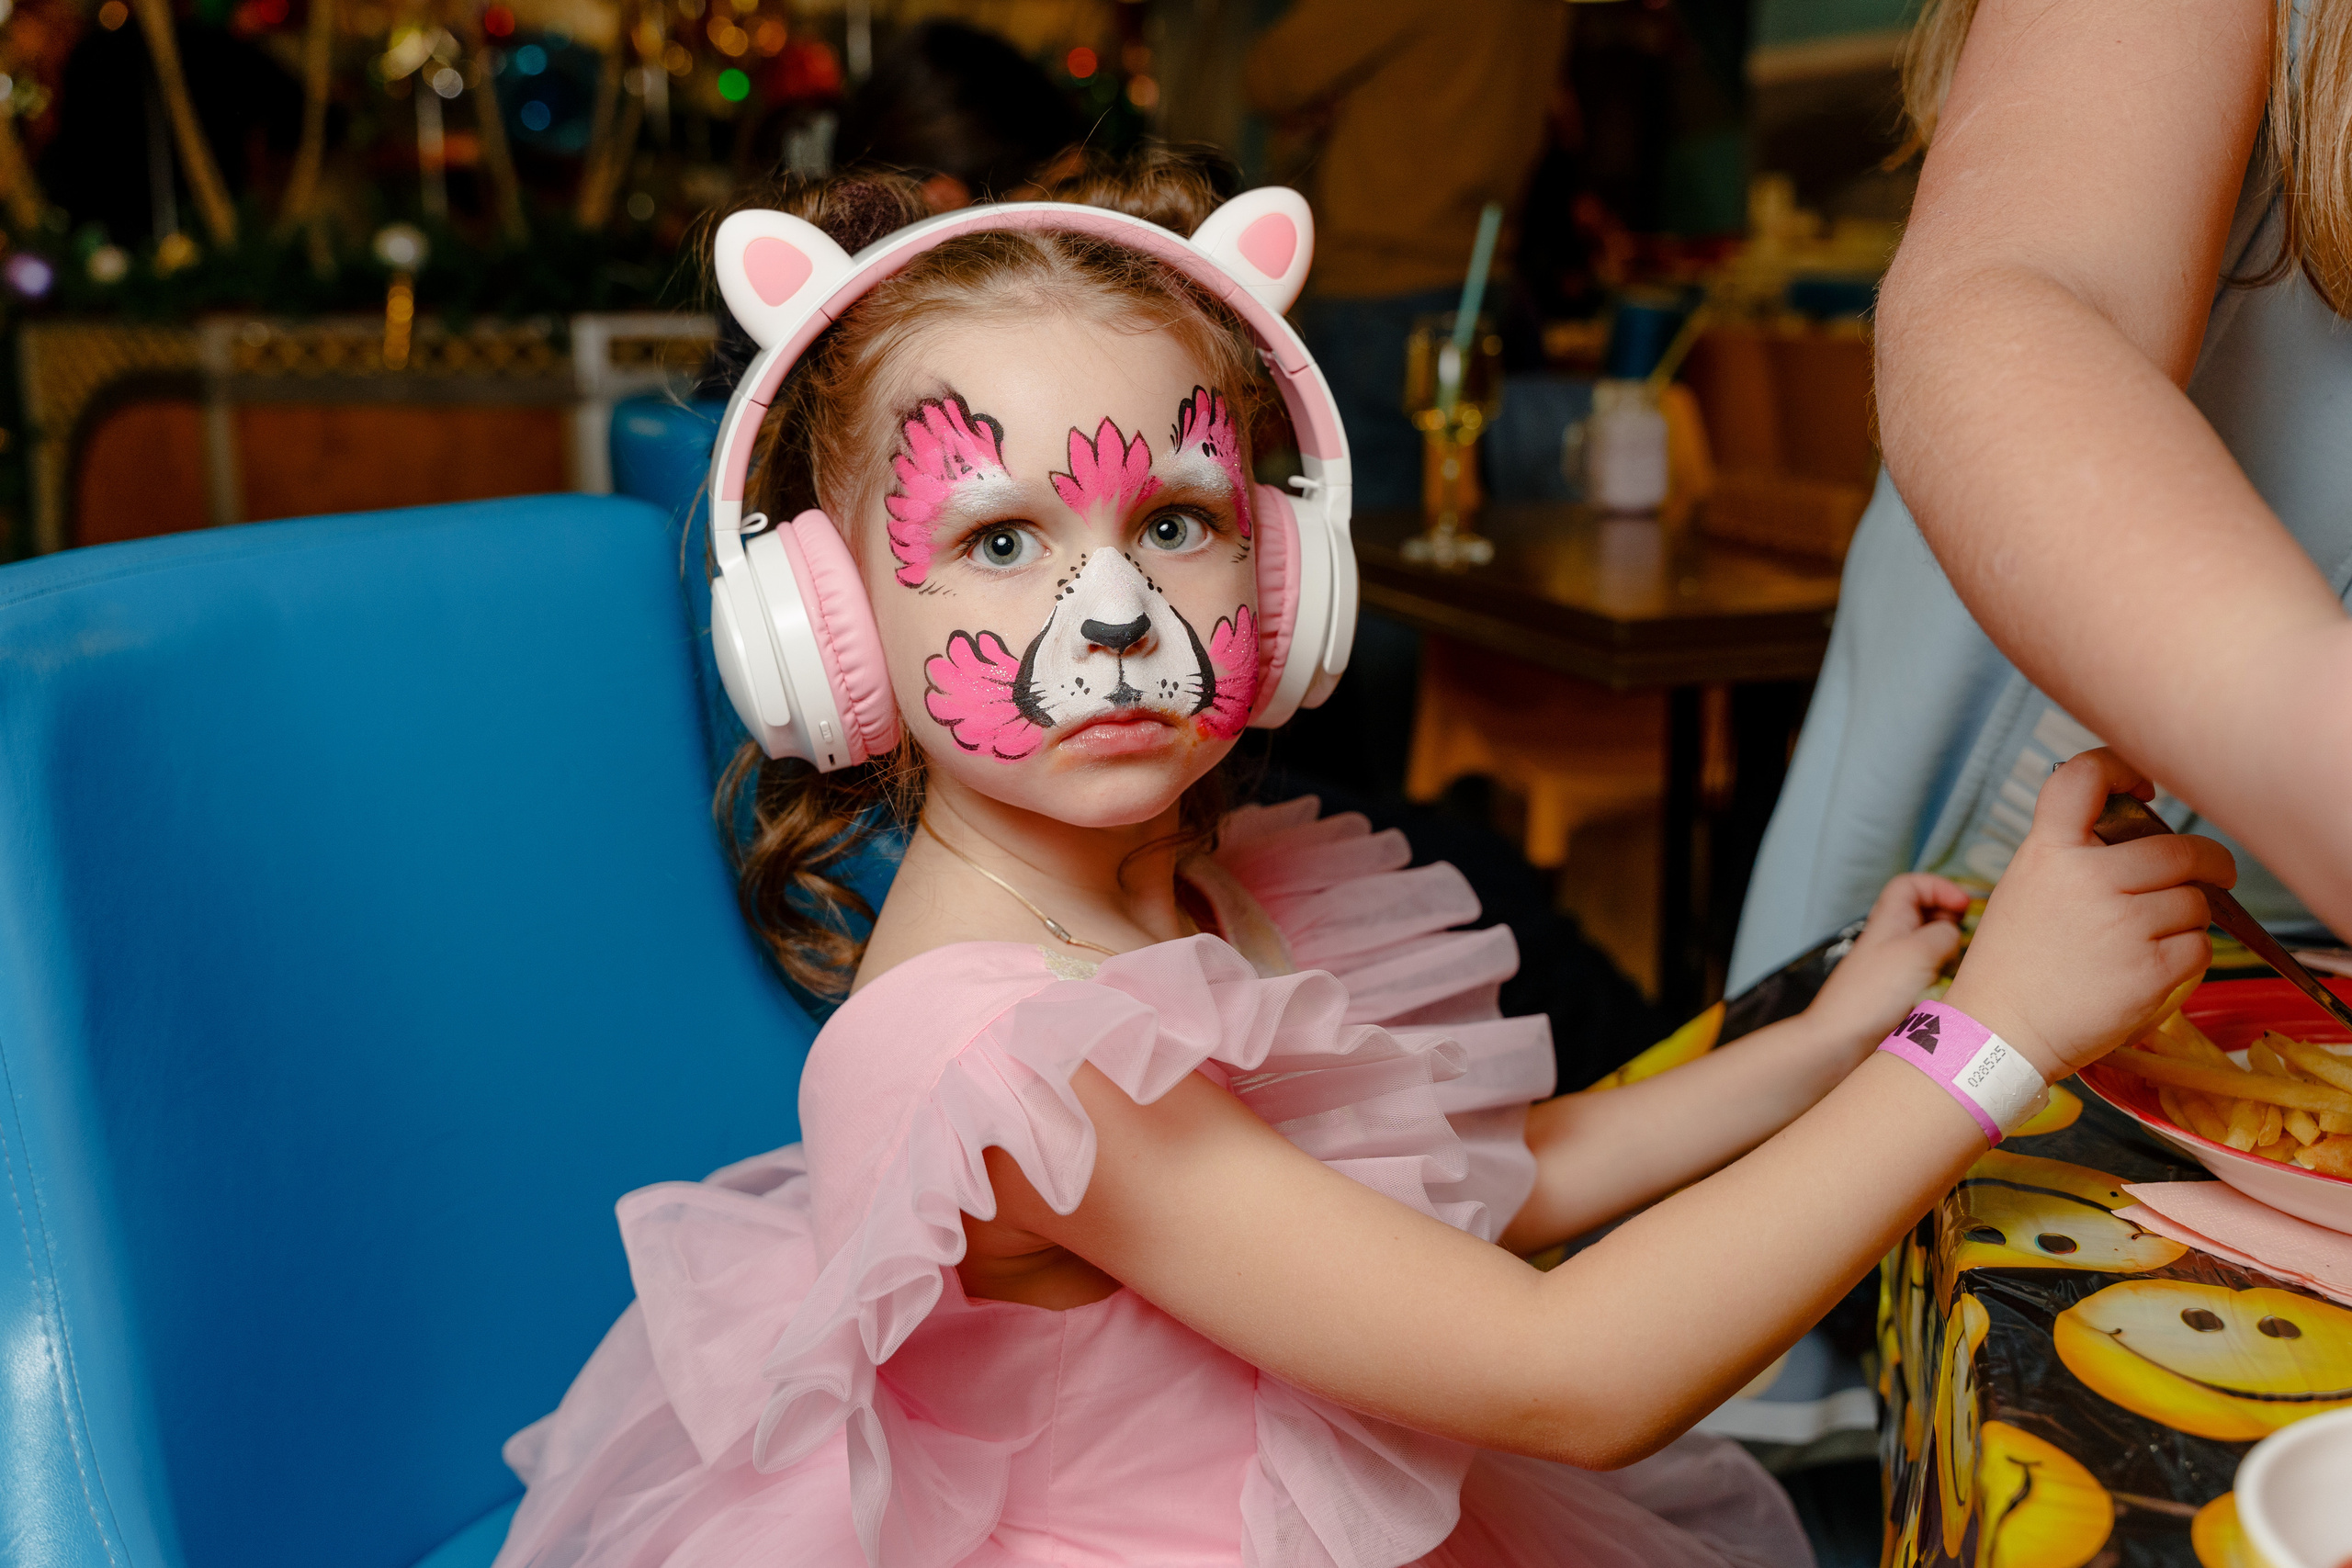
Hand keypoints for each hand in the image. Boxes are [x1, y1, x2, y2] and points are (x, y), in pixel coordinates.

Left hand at [1806, 873, 1971, 1056]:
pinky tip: (1950, 990)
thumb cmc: (1871, 995)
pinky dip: (1942, 976)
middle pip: (1923, 913)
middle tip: (1964, 937)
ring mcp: (1893, 968)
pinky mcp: (1899, 995)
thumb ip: (1943, 935)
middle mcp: (1889, 941)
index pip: (1909, 885)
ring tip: (1959, 965)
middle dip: (1949, 919)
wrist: (1839, 1043)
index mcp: (1887, 921)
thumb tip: (1954, 935)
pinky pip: (1927, 975)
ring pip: (1928, 946)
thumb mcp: (1916, 953)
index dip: (1938, 887)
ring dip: (1947, 950)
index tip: (1963, 906)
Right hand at [1944, 748, 2232, 1082]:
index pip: (2083, 776)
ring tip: (2152, 939)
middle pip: (2180, 849)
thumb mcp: (2024, 889)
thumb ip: (2072, 856)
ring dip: (2186, 918)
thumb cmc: (2012, 963)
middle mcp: (2087, 879)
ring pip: (2195, 902)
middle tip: (2212, 872)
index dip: (2121, 766)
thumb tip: (2139, 835)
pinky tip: (2152, 967)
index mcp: (2047, 852)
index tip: (2144, 787)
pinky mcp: (2151, 970)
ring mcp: (2123, 924)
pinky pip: (2199, 947)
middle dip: (2207, 862)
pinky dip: (2186, 957)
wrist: (1999, 1033)